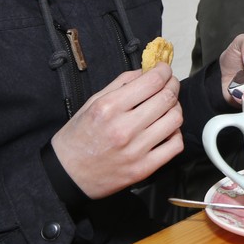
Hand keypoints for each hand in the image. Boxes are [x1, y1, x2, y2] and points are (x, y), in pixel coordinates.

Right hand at [50, 64, 182, 198]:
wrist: (68, 174)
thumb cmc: (78, 136)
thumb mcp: (92, 102)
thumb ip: (121, 84)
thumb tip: (147, 71)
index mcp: (109, 108)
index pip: (152, 82)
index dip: (164, 71)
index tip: (164, 69)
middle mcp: (124, 128)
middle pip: (167, 98)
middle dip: (173, 85)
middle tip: (170, 83)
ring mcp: (135, 150)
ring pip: (175, 120)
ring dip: (175, 108)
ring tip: (167, 106)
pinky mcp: (143, 169)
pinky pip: (175, 146)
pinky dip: (175, 133)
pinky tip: (166, 130)